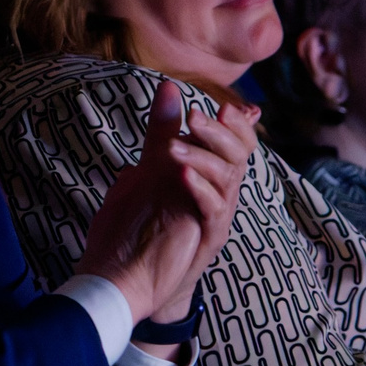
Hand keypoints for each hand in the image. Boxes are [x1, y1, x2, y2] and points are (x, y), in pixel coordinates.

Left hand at [75, 79, 232, 324]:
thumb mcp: (147, 170)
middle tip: (194, 114)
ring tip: (173, 146)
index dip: (235, 123)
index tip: (223, 104)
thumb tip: (168, 86)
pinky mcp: (206, 241)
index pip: (235, 142)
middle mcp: (218, 194)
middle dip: (220, 132)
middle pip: (239, 156)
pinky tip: (183, 175)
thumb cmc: (140, 224)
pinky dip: (201, 189)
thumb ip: (161, 132)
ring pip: (228, 180)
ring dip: (202, 157)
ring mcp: (215, 218)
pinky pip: (213, 211)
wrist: (126, 278)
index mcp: (209, 176)